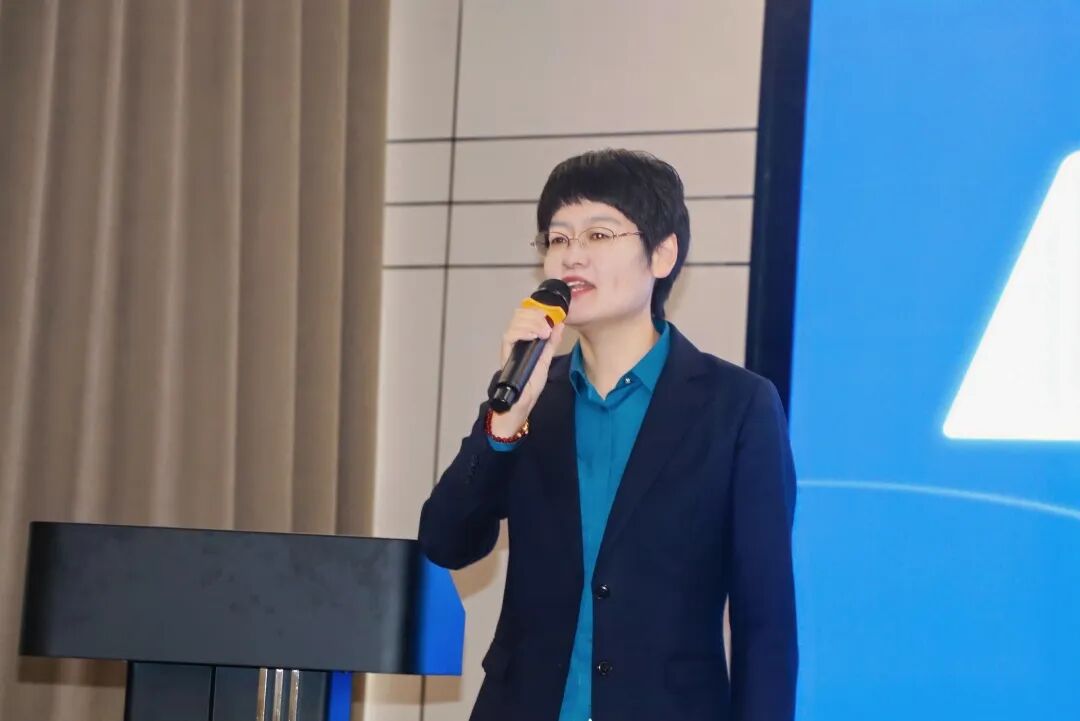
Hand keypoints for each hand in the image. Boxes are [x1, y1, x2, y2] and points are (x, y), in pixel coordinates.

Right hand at [490, 307, 565, 436]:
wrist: (522, 401)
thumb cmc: (530, 383)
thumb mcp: (546, 360)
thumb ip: (552, 343)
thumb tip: (560, 324)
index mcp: (525, 338)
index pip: (526, 314)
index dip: (538, 310)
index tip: (552, 314)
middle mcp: (515, 339)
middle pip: (520, 314)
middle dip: (536, 315)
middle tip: (548, 326)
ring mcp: (510, 345)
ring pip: (515, 321)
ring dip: (532, 323)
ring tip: (544, 333)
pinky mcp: (506, 352)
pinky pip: (510, 335)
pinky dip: (523, 332)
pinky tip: (533, 336)